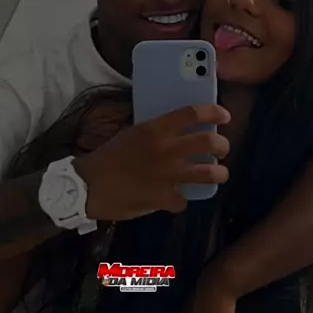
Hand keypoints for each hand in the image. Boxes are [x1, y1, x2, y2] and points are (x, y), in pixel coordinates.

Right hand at [74, 104, 230, 220]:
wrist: (87, 185)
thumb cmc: (106, 157)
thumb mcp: (131, 135)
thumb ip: (154, 134)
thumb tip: (172, 134)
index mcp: (155, 129)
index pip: (192, 113)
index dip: (214, 112)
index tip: (224, 115)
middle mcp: (167, 149)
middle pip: (209, 141)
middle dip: (223, 145)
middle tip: (222, 148)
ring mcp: (168, 175)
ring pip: (209, 173)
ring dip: (219, 173)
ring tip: (218, 174)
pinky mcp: (164, 198)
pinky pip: (184, 201)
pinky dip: (181, 201)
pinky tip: (176, 200)